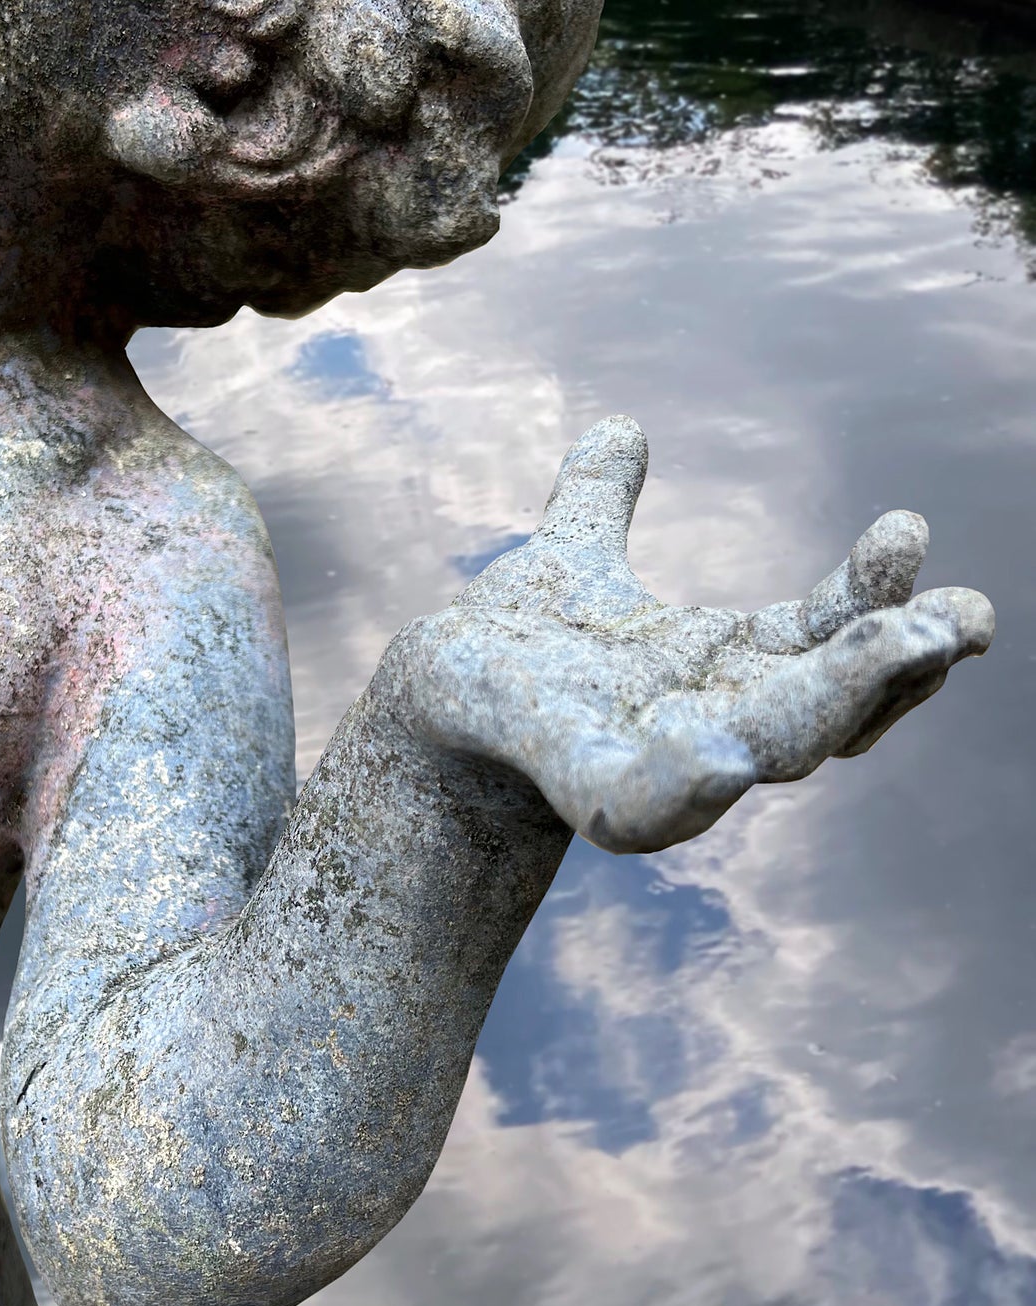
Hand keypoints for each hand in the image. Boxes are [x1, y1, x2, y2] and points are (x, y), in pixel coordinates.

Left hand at [402, 416, 994, 852]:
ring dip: (834, 703)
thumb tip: (619, 424)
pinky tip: (716, 753)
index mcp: (716, 668)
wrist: (420, 711)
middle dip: (894, 664)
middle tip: (963, 617)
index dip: (874, 598)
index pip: (819, 638)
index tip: (911, 531)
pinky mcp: (579, 791)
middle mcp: (704, 722)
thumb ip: (597, 504)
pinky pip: (642, 802)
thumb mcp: (565, 567)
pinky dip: (684, 785)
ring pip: (763, 748)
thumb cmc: (507, 656)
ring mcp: (649, 764)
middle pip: (822, 706)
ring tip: (899, 646)